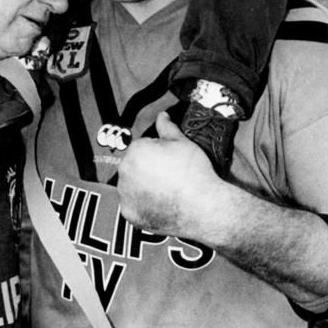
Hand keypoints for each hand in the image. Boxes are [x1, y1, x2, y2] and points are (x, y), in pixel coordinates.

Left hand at [117, 112, 218, 237]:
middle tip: (170, 178)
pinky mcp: (128, 213)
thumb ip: (167, 127)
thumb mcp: (183, 142)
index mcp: (135, 150)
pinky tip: (160, 205)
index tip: (171, 163)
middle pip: (134, 166)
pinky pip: (133, 206)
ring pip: (131, 186)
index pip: (142, 148)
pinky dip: (143, 206)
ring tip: (165, 192)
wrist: (203, 206)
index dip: (158, 154)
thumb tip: (162, 115)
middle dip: (147, 170)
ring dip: (142, 187)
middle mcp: (124, 171)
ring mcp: (124, 194)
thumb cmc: (194, 172)